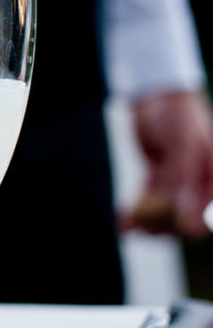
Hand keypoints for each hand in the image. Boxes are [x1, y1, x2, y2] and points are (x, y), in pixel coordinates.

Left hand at [128, 90, 212, 240]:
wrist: (154, 96)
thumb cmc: (176, 116)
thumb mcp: (181, 149)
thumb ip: (184, 184)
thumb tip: (188, 223)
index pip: (208, 217)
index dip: (189, 228)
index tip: (169, 232)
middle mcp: (200, 181)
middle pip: (184, 218)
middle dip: (163, 226)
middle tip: (142, 228)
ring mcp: (179, 180)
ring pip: (164, 211)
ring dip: (147, 221)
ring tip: (128, 224)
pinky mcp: (159, 176)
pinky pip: (149, 199)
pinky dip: (136, 210)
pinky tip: (123, 222)